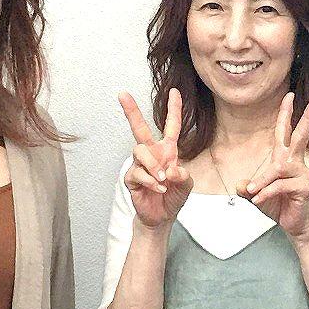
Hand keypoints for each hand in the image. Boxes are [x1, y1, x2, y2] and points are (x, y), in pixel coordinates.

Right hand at [120, 88, 192, 230]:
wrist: (161, 217)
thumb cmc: (173, 196)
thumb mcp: (186, 186)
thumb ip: (183, 176)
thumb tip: (170, 169)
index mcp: (168, 150)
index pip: (172, 126)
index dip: (174, 109)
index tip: (174, 91)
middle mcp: (152, 153)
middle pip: (139, 128)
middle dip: (131, 110)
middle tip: (122, 93)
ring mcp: (140, 164)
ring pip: (140, 151)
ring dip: (152, 165)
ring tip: (162, 180)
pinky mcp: (131, 177)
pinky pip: (137, 172)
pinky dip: (150, 181)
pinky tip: (157, 189)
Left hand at [236, 92, 308, 238]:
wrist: (293, 225)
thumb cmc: (277, 205)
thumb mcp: (257, 194)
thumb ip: (249, 187)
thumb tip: (241, 185)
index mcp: (284, 158)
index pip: (285, 132)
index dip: (286, 114)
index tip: (290, 95)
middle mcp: (295, 162)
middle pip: (300, 136)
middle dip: (307, 118)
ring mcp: (301, 174)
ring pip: (278, 169)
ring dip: (263, 181)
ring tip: (253, 192)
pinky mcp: (303, 188)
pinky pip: (280, 186)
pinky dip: (266, 193)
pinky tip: (259, 200)